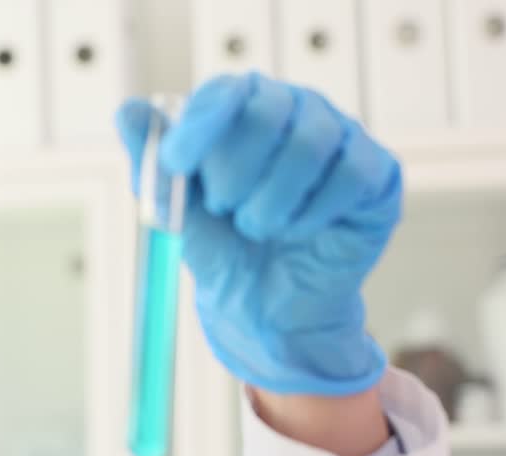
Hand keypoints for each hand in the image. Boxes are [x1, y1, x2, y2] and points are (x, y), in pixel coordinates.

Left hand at [116, 72, 400, 395]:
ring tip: (258, 229)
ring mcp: (342, 140)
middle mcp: (297, 113)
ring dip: (271, 199)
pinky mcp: (377, 176)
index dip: (199, 125)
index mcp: (246, 112)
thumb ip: (155, 162)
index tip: (176, 164)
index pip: (227, 92)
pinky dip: (313, 213)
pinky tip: (297, 233)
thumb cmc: (225, 252)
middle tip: (223, 209)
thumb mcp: (179, 210)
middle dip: (234, 169)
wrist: (264, 312)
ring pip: (311, 143)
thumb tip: (128, 111)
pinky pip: (350, 175)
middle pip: (269, 110)